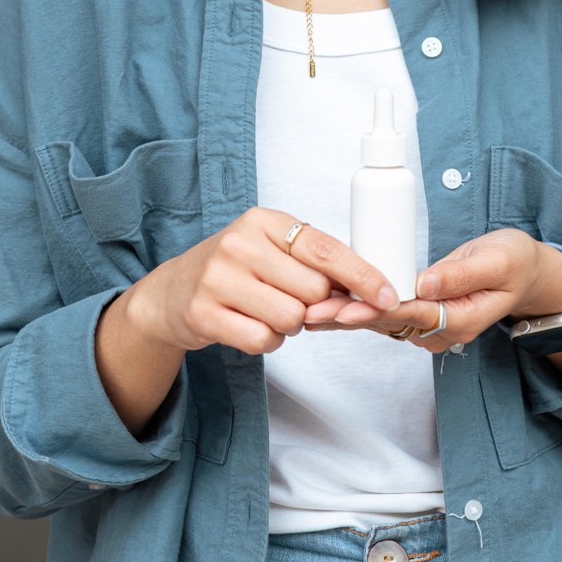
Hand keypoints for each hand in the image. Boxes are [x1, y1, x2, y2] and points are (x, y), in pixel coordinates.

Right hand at [124, 207, 401, 357]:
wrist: (172, 292)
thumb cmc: (238, 269)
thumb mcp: (271, 247)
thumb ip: (312, 260)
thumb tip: (369, 288)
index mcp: (264, 220)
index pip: (325, 248)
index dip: (362, 275)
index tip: (388, 295)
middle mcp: (240, 243)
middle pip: (313, 291)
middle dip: (315, 305)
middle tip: (293, 299)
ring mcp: (219, 278)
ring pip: (291, 319)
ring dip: (290, 325)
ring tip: (268, 310)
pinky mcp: (204, 313)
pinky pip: (263, 340)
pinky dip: (267, 341)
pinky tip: (250, 324)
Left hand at [302, 229, 561, 353]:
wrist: (525, 273)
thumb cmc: (514, 262)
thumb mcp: (497, 261)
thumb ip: (461, 274)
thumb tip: (423, 282)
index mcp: (457, 320)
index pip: (406, 316)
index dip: (372, 310)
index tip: (342, 307)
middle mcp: (438, 330)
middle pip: (385, 323)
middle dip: (346, 316)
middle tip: (309, 311)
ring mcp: (428, 325)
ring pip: (380, 320)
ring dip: (345, 314)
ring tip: (308, 307)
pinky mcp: (420, 313)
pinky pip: (385, 312)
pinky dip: (358, 305)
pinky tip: (330, 298)